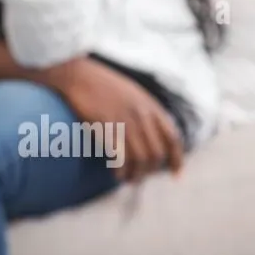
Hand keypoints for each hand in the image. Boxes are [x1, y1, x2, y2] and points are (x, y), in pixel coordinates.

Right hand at [52, 58, 183, 181]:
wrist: (77, 74)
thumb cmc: (101, 84)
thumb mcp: (132, 93)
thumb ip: (145, 112)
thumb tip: (153, 135)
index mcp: (150, 106)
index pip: (172, 138)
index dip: (176, 160)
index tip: (175, 175)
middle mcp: (141, 115)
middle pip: (156, 153)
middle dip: (151, 171)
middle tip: (141, 177)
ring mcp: (124, 121)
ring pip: (140, 159)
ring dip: (136, 175)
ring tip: (128, 179)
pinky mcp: (106, 128)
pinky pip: (120, 157)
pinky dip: (121, 170)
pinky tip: (116, 173)